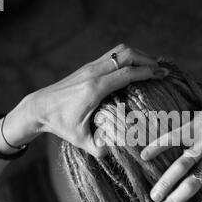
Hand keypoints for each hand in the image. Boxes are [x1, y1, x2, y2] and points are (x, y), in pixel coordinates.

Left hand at [13, 44, 168, 156]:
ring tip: (152, 65)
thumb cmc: (60, 124)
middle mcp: (94, 73)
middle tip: (162, 69)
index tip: (162, 75)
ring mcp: (90, 67)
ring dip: (139, 55)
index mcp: (95, 89)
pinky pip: (113, 54)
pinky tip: (135, 66)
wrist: (38, 107)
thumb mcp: (81, 140)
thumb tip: (124, 150)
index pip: (127, 73)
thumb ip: (101, 148)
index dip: (147, 72)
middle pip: (126, 55)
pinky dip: (128, 56)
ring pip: (120, 50)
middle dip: (147, 59)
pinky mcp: (88, 66)